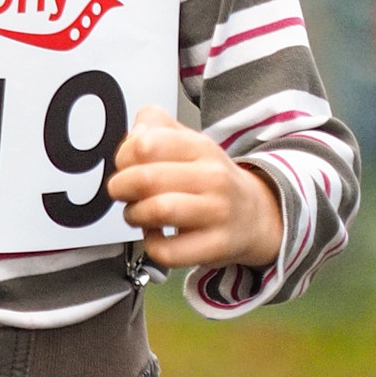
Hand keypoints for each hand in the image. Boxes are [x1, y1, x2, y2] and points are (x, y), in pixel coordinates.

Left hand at [107, 110, 284, 272]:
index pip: (146, 144)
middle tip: (123, 192)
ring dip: (134, 215)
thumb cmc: (211, 180)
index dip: (123, 157)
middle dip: (121, 188)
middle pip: (146, 178)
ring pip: (156, 212)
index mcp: (201, 147)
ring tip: (138, 213)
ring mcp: (217, 213)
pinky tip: (157, 235)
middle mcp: (213, 177)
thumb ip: (156, 125)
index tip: (125, 165)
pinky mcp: (216, 246)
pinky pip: (166, 251)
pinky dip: (151, 244)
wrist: (254, 216)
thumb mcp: (190, 141)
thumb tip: (135, 134)